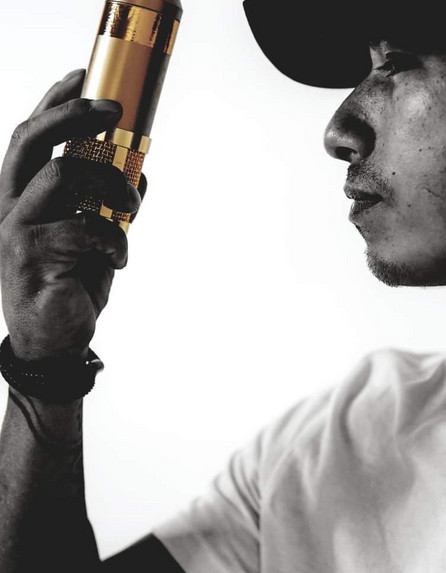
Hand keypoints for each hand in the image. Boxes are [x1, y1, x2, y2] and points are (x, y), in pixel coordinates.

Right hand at [0, 69, 146, 360]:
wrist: (55, 335)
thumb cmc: (73, 279)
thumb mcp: (95, 234)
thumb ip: (110, 202)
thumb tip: (141, 170)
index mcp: (24, 194)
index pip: (31, 134)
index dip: (55, 100)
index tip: (84, 74)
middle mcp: (11, 203)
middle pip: (34, 138)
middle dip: (76, 114)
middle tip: (116, 110)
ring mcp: (16, 228)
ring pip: (65, 173)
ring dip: (112, 186)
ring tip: (131, 210)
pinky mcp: (32, 255)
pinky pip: (85, 227)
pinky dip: (116, 240)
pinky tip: (119, 259)